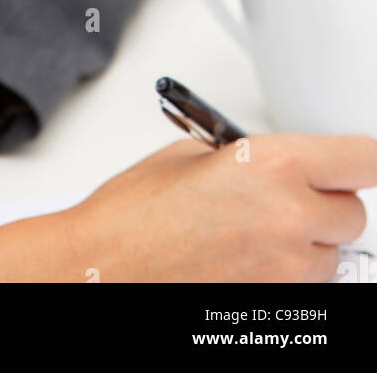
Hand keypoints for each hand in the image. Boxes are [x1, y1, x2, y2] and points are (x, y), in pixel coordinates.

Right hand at [0, 132, 376, 281]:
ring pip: (331, 253)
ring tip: (255, 228)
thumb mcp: (194, 153)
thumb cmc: (133, 215)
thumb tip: (276, 162)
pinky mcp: (275, 304)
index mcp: (273, 166)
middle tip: (284, 191)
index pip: (363, 158)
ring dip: (307, 239)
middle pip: (352, 210)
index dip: (360, 156)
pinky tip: (246, 256)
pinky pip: (305, 284)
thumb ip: (250, 154)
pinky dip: (286, 270)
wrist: (105, 269)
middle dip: (324, 199)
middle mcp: (290, 217)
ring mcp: (286, 269)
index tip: (357, 158)